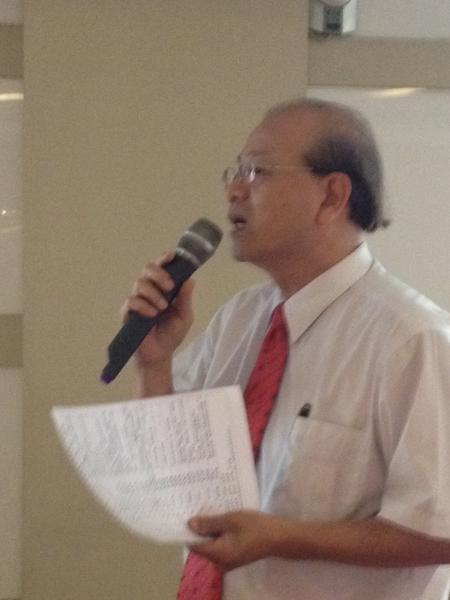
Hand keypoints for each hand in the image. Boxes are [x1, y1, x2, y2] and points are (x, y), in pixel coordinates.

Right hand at [120, 250, 194, 365]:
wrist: (159, 354)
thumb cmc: (171, 334)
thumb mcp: (184, 317)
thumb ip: (185, 299)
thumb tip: (190, 280)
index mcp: (163, 288)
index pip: (162, 267)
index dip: (165, 258)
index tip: (172, 255)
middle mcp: (149, 290)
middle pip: (147, 269)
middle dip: (159, 274)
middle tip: (169, 286)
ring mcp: (137, 300)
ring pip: (140, 283)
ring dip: (153, 293)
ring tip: (162, 308)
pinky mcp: (128, 312)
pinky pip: (131, 301)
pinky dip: (143, 305)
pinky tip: (151, 314)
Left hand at [187, 510, 281, 571]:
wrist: (279, 537)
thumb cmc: (255, 527)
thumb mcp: (230, 520)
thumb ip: (209, 523)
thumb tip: (189, 524)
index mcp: (217, 555)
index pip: (193, 545)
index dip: (188, 530)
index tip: (184, 514)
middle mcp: (220, 562)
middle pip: (202, 544)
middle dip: (199, 527)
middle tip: (196, 507)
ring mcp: (228, 561)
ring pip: (211, 543)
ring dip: (210, 528)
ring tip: (208, 509)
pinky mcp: (234, 556)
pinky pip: (220, 544)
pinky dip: (219, 532)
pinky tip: (221, 518)